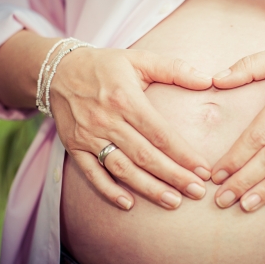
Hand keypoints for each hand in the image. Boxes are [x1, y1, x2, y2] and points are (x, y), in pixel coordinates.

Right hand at [50, 47, 213, 210]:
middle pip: (145, 155)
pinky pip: (92, 173)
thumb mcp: (139, 59)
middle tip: (197, 191)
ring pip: (122, 168)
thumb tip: (207, 80)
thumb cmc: (106, 65)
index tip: (204, 170)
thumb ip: (174, 69)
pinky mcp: (74, 147)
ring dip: (148, 188)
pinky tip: (128, 204)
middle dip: (173, 176)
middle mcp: (107, 120)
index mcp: (126, 99)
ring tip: (173, 202)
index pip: (160, 133)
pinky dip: (108, 190)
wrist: (57, 69)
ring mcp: (89, 136)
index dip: (183, 154)